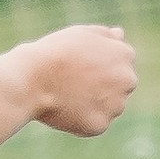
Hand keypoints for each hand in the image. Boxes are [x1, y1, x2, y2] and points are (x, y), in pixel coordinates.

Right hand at [36, 24, 137, 138]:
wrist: (31, 79)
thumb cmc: (53, 52)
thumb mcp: (80, 33)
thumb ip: (105, 35)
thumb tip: (120, 35)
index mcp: (125, 55)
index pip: (121, 62)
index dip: (98, 64)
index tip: (79, 64)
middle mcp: (127, 80)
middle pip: (119, 86)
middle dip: (102, 85)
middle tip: (73, 82)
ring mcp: (116, 105)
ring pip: (109, 106)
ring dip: (94, 103)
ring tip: (66, 95)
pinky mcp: (100, 125)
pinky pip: (95, 124)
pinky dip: (82, 120)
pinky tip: (64, 109)